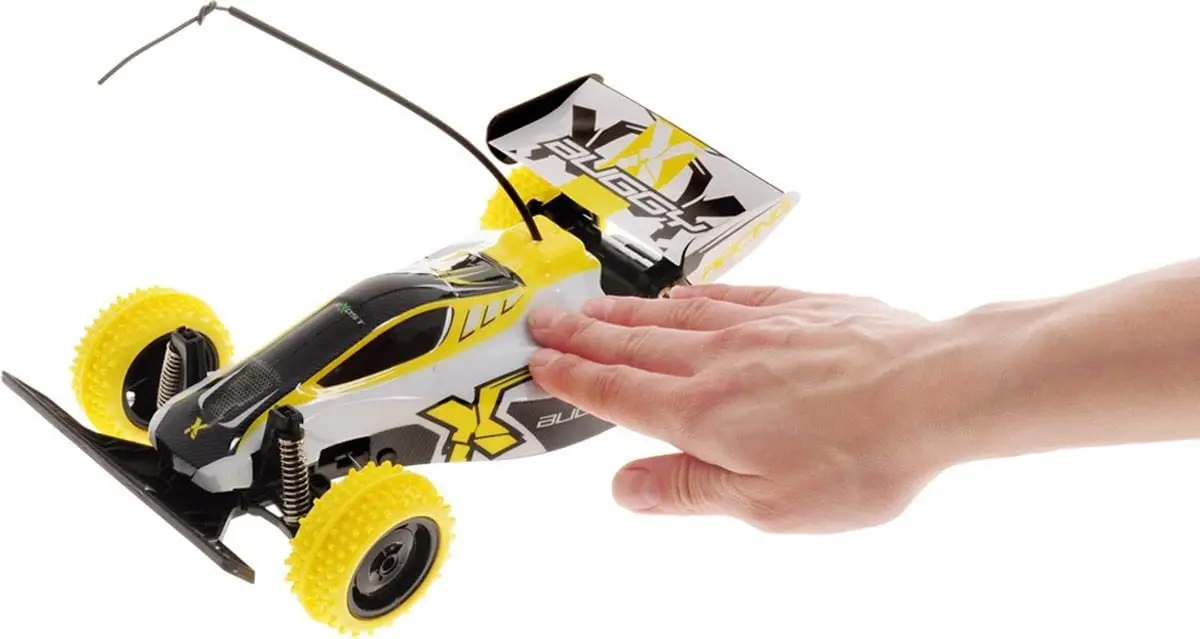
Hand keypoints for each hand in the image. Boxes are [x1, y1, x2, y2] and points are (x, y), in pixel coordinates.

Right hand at [526, 283, 950, 532]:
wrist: (933, 390)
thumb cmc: (859, 457)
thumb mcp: (766, 504)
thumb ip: (688, 489)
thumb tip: (624, 486)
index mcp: (701, 414)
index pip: (617, 394)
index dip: (573, 380)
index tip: (539, 365)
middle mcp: (716, 362)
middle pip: (631, 345)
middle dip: (581, 334)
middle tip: (543, 319)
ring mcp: (754, 327)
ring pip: (668, 316)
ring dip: (621, 311)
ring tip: (589, 304)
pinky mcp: (794, 307)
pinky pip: (724, 295)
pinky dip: (688, 296)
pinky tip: (676, 296)